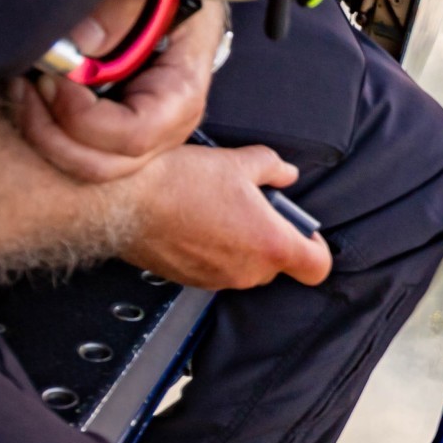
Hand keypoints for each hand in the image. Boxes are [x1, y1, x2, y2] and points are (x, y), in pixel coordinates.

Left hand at [11, 0, 228, 182]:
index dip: (81, 114)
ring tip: (23, 87)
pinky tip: (31, 92)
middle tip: (27, 84)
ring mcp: (138, 139)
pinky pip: (75, 150)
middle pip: (101, 165)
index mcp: (181, 97)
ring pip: (84, 165)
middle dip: (51, 133)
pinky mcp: (112, 134)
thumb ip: (117, 12)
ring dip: (43, 132)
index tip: (52, 76)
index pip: (132, 135)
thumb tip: (73, 46)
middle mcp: (164, 131)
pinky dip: (45, 128)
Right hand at [122, 142, 331, 290]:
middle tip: (253, 206)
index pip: (317, 267)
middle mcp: (247, 272)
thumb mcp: (240, 162)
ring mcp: (217, 280)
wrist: (125, 201)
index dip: (315, 247)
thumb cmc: (179, 183)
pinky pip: (215, 269)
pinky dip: (214, 250)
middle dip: (271, 236)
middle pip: (278, 264)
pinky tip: (196, 221)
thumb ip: (273, 168)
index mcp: (270, 245)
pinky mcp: (190, 280)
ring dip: (241, 243)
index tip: (303, 230)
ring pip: (245, 266)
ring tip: (220, 209)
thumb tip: (286, 173)